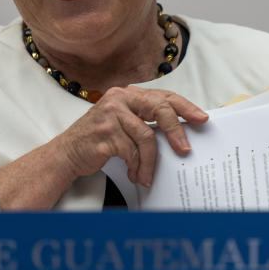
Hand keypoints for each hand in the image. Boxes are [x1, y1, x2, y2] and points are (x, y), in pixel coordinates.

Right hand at [54, 86, 208, 186]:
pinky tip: (133, 174)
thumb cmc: (99, 140)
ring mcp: (111, 114)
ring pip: (146, 137)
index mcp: (128, 94)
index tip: (201, 118)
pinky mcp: (105, 133)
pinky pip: (132, 152)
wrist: (67, 154)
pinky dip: (136, 166)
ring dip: (150, 162)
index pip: (163, 96)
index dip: (185, 107)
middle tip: (185, 149)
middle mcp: (119, 99)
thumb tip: (179, 132)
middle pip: (159, 109)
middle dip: (176, 131)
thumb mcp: (123, 123)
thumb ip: (146, 120)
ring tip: (147, 175)